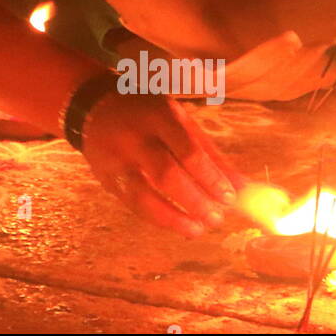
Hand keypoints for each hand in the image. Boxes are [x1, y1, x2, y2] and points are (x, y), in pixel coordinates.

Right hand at [79, 89, 241, 236]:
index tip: (230, 199)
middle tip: (217, 218)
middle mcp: (134, 137)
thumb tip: (242, 188)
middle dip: (195, 201)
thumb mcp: (179, 120)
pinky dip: (157, 218)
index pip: (188, 151)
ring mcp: (116, 159)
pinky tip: (177, 225)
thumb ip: (210, 154)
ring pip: (144, 196)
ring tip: (198, 230)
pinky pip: (132, 204)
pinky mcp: (106, 178)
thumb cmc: (148, 113)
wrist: (93, 105)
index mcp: (159, 116)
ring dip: (174, 218)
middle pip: (166, 175)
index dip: (211, 178)